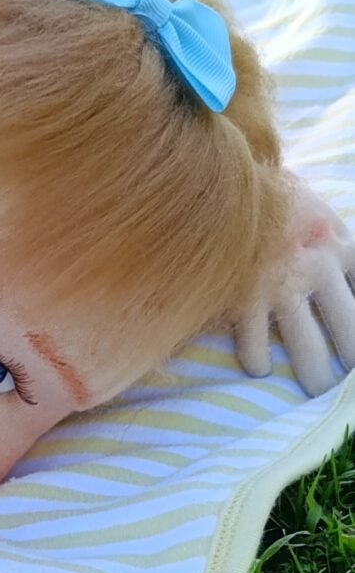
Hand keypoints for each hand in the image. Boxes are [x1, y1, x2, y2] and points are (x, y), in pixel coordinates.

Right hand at [235, 180, 354, 394]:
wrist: (228, 183)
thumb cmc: (285, 207)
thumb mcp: (327, 223)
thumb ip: (345, 253)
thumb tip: (352, 289)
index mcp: (342, 247)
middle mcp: (317, 267)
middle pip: (350, 333)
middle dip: (351, 365)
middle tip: (344, 386)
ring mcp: (280, 283)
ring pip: (308, 348)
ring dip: (316, 376)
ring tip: (317, 388)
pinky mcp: (242, 295)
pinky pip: (253, 345)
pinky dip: (259, 361)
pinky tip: (262, 368)